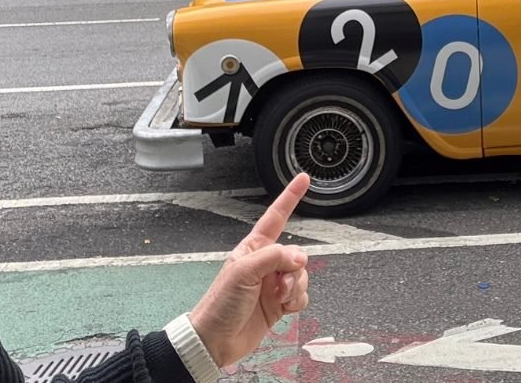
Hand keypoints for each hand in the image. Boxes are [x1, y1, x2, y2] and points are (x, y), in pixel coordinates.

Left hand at [188, 173, 310, 367]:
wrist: (216, 341)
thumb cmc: (220, 304)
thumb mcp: (243, 272)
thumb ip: (274, 258)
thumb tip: (300, 257)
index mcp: (253, 249)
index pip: (275, 217)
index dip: (290, 197)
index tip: (303, 179)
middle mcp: (265, 263)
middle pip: (296, 254)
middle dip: (294, 268)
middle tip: (280, 283)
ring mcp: (273, 284)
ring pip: (301, 275)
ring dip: (295, 287)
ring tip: (279, 298)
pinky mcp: (279, 304)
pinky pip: (302, 295)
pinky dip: (298, 300)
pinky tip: (286, 308)